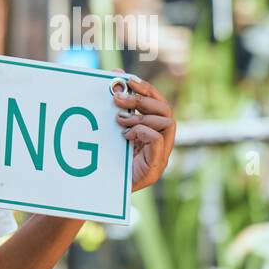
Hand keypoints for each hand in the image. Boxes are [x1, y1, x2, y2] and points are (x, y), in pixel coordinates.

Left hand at [110, 70, 175, 191]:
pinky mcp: (155, 167)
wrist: (101, 192)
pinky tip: (125, 135)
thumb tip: (114, 77)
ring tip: (120, 120)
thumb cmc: (107, 161)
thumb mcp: (112, 131)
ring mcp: (161, 155)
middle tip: (118, 97)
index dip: (145, 88)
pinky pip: (158, 139)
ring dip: (141, 116)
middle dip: (143, 98)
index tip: (126, 78)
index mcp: (153, 131)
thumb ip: (116, 108)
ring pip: (168, 122)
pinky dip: (142, 131)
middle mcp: (162, 142)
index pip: (158, 102)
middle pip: (166, 109)